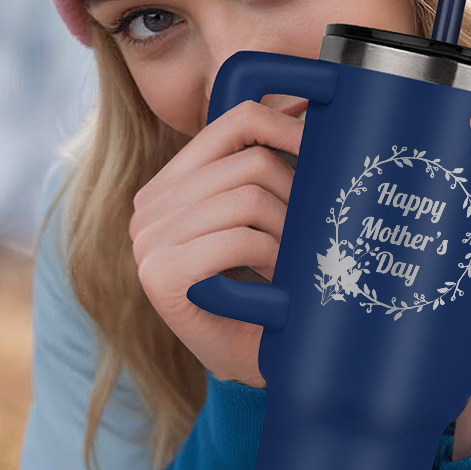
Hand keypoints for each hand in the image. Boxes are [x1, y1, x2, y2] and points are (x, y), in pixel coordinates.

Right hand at [128, 98, 307, 388]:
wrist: (247, 361)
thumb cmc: (263, 288)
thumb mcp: (262, 220)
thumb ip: (266, 169)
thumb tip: (308, 108)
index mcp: (172, 183)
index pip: (234, 122)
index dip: (286, 126)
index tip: (322, 148)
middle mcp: (150, 205)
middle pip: (252, 164)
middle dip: (295, 202)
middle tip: (305, 240)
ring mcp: (148, 239)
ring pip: (251, 199)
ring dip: (287, 237)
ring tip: (289, 266)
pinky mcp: (160, 274)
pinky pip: (241, 238)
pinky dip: (272, 260)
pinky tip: (273, 286)